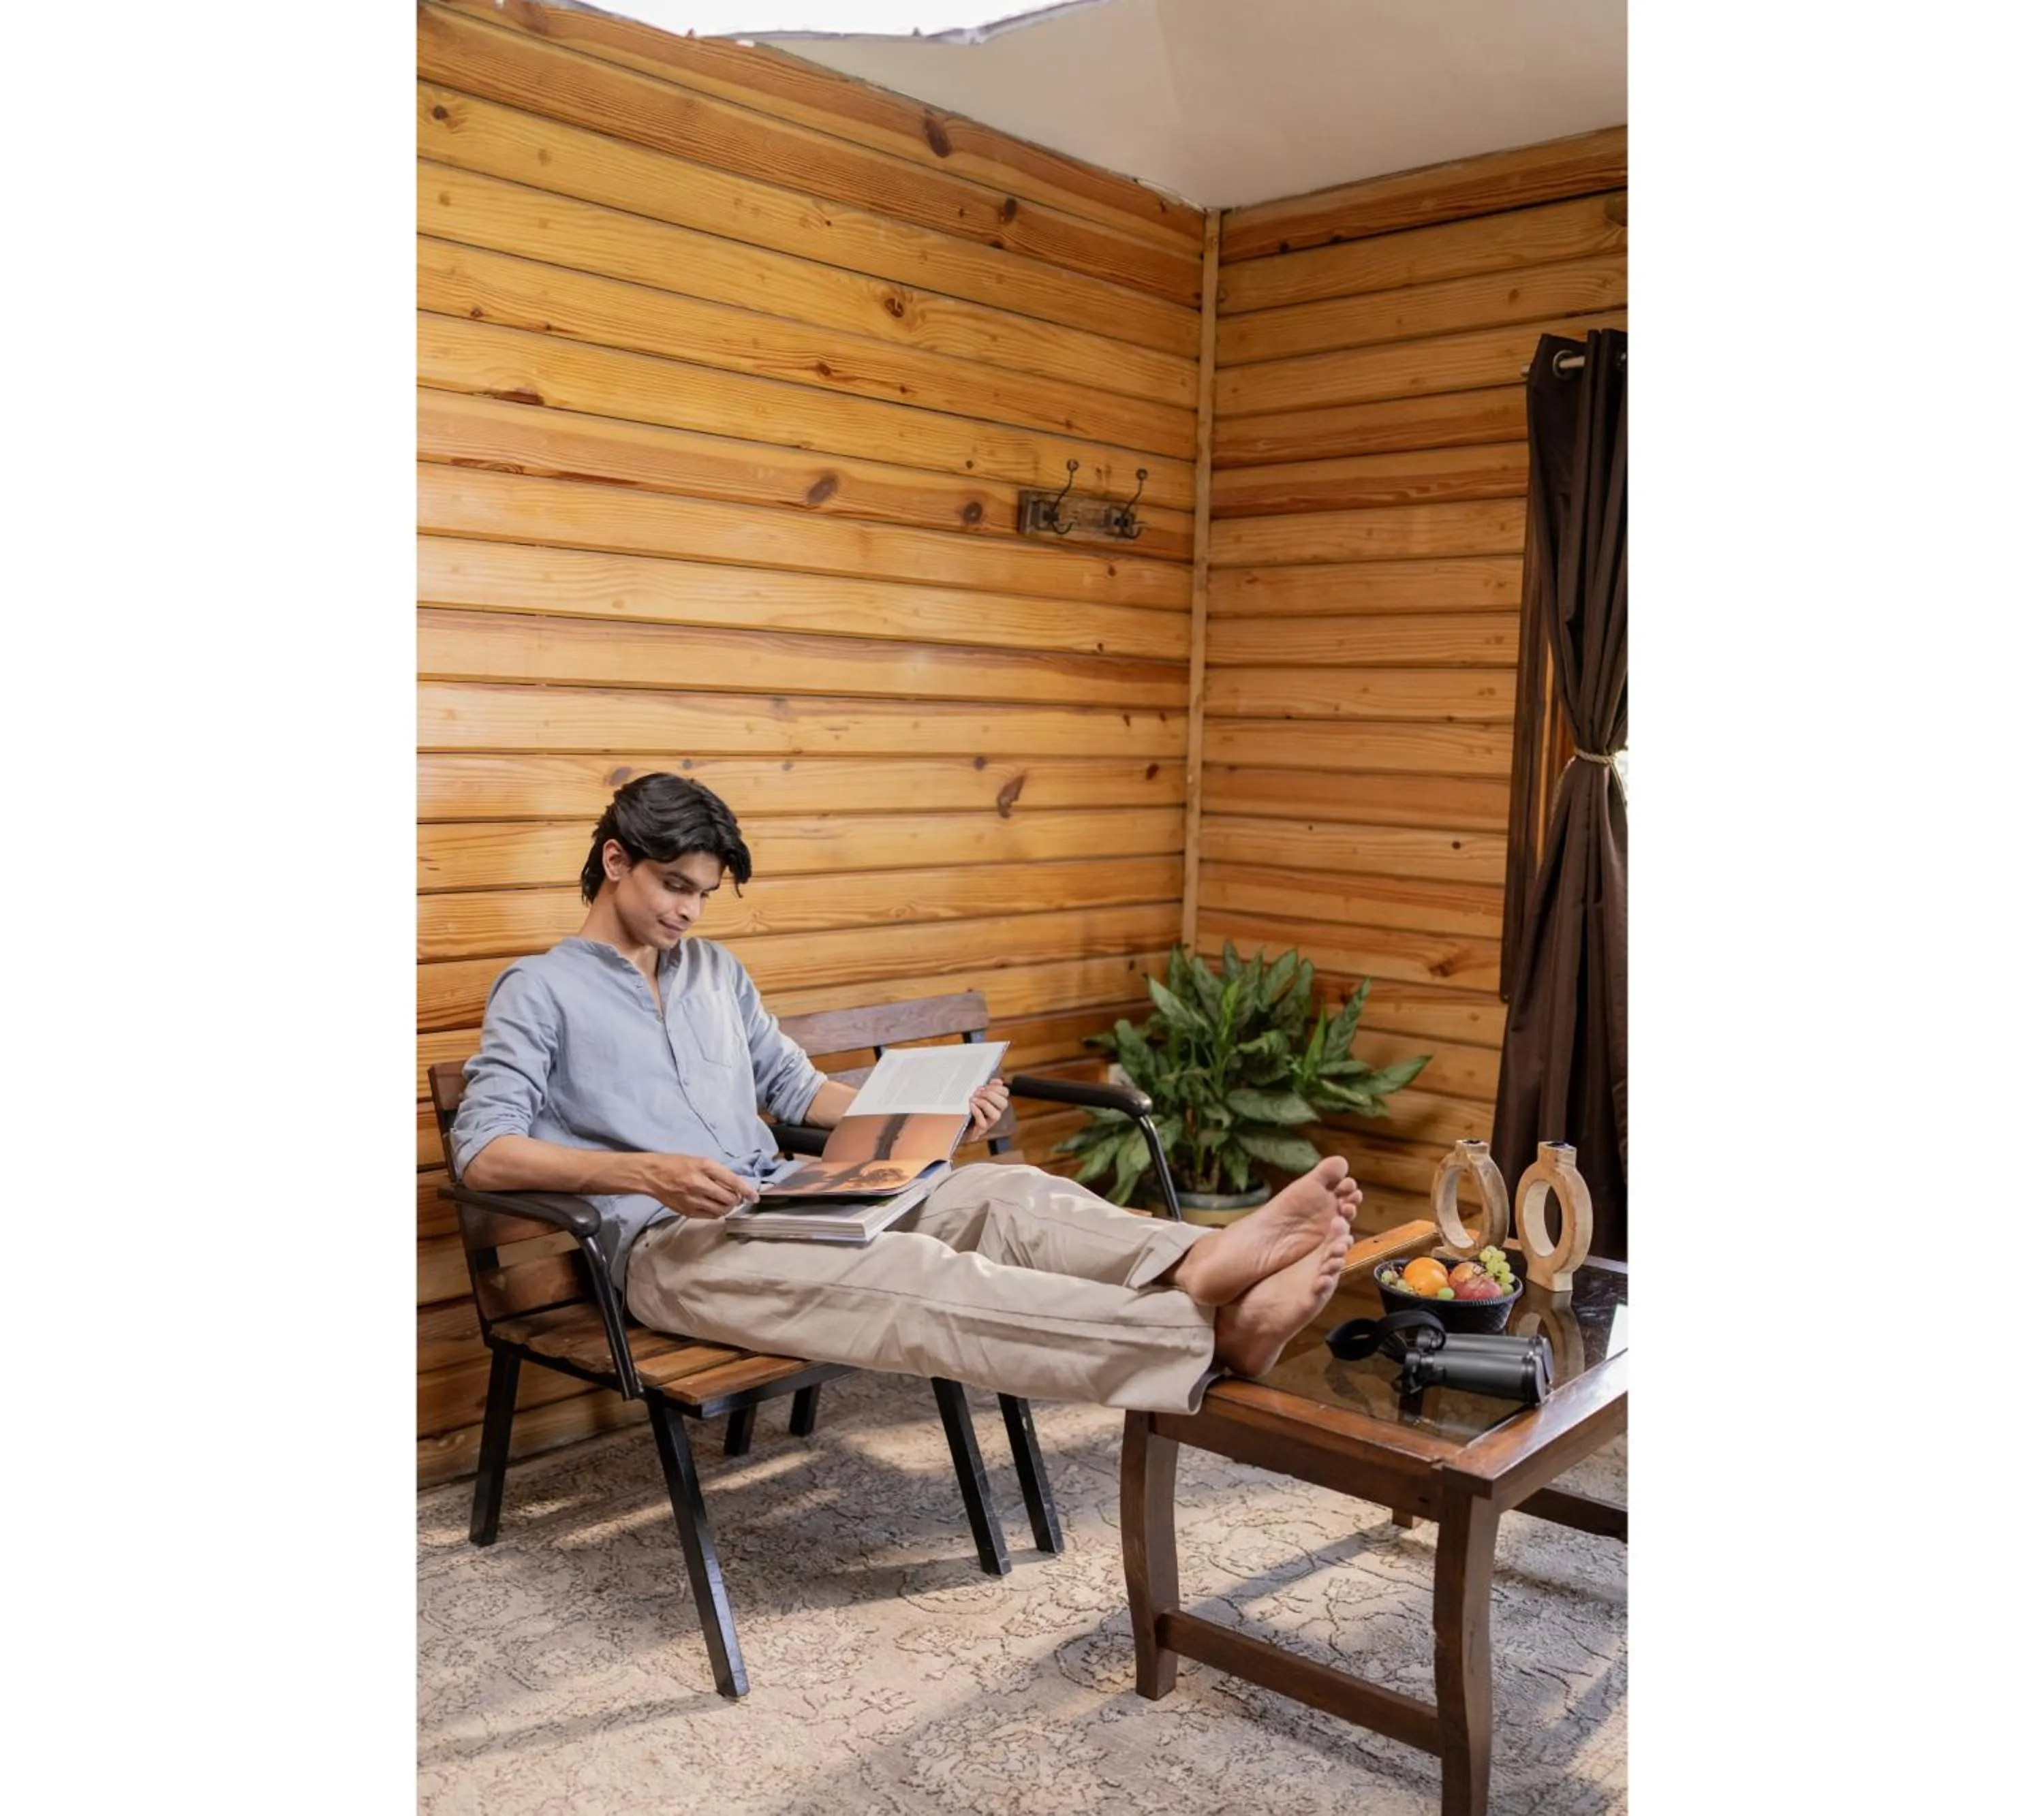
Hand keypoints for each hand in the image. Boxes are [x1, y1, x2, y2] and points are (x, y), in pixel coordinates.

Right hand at [637, 1152, 759, 1217]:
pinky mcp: (687, 1211)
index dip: (747, 1190)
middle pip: (729, 1198)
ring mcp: (692, 1199)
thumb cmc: (677, 1164)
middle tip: (735, 1197)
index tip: (754, 1196)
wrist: (652, 1175)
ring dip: (727, 1207)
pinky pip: (710, 1216)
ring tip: (724, 1202)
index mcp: (704, 1166)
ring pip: (721, 1210)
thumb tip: (737, 1185)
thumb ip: (718, 1172)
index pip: (733, 1181)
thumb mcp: (700, 1161)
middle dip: (736, 1199)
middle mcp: (699, 1183)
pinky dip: (716, 1213)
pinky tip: (713, 1206)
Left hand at [965, 1079, 1008, 1140]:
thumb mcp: (977, 1094)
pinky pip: (983, 1123)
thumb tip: (997, 1081)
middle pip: (1004, 1103)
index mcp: (996, 1102)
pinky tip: (971, 1106)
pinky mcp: (980, 1129)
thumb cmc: (968, 1107)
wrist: (959, 1125)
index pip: (1005, 1093)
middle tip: (979, 1092)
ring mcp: (989, 1122)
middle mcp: (995, 1112)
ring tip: (974, 1099)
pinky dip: (977, 1112)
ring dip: (985, 1104)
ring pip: (996, 1115)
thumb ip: (987, 1087)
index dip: (998, 1087)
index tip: (988, 1083)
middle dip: (991, 1095)